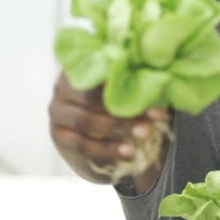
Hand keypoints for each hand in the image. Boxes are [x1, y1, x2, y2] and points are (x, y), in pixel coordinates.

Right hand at [48, 73, 169, 185]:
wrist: (93, 140)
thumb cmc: (113, 107)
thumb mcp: (121, 91)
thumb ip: (132, 82)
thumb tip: (162, 81)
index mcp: (79, 68)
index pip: (98, 70)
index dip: (125, 79)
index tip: (155, 89)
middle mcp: (62, 87)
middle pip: (90, 96)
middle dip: (125, 108)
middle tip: (155, 117)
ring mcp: (57, 112)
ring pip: (85, 120)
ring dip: (118, 128)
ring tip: (145, 134)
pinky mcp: (59, 136)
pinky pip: (82, 143)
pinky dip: (108, 149)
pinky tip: (129, 152)